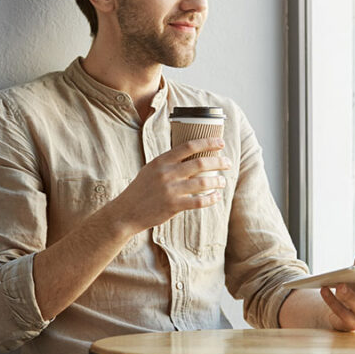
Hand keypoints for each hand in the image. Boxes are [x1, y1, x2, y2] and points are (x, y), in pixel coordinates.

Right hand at [109, 137, 229, 234]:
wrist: (126, 211)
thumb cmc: (141, 189)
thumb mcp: (151, 169)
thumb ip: (169, 162)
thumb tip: (191, 154)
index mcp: (161, 161)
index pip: (189, 146)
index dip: (207, 143)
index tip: (220, 143)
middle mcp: (167, 173)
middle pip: (200, 163)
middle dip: (218, 161)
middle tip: (228, 163)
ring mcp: (170, 190)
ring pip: (203, 182)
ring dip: (217, 181)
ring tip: (223, 182)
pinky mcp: (173, 206)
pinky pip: (199, 201)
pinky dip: (211, 198)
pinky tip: (216, 197)